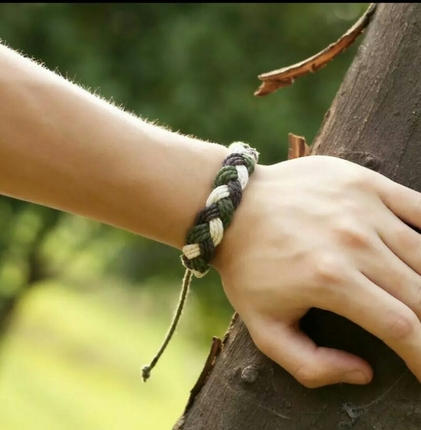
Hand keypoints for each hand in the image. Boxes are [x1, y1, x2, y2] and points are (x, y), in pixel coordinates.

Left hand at [213, 155, 420, 387]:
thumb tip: (363, 372)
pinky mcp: (363, 183)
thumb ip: (310, 365)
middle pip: (420, 293)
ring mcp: (361, 207)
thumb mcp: (263, 327)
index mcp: (330, 280)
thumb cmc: (247, 266)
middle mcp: (353, 242)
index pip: (402, 327)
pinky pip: (419, 207)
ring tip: (419, 298)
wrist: (233, 208)